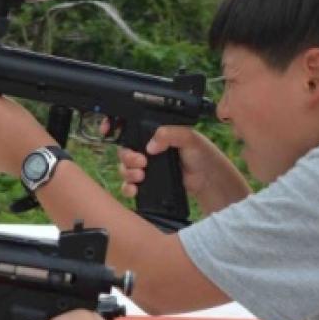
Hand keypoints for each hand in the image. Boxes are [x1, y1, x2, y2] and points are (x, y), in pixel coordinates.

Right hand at [117, 126, 248, 214]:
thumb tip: (150, 146)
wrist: (208, 179)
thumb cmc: (202, 154)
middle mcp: (147, 150)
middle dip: (127, 158)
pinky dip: (127, 188)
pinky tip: (134, 189)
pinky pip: (129, 186)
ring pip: (124, 169)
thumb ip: (169, 134)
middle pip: (124, 152)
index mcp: (155, 135)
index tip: (110, 132)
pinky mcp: (148, 184)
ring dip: (127, 173)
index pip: (130, 131)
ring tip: (140, 175)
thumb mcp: (188, 137)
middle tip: (141, 162)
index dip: (117, 131)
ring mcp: (146, 168)